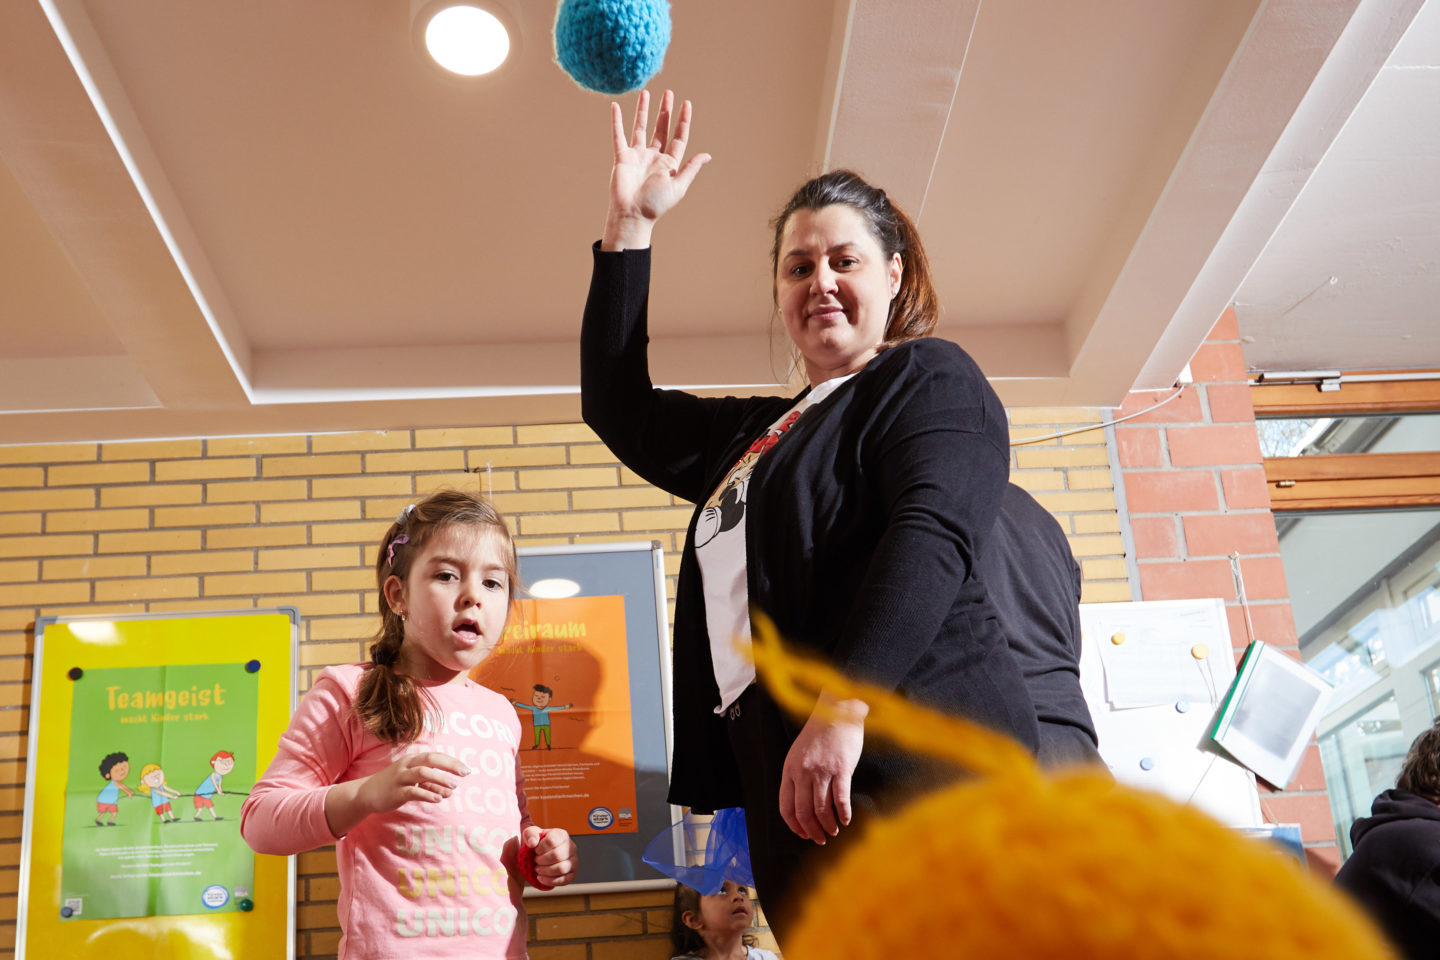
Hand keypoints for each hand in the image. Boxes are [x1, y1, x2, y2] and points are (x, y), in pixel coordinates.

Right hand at [360, 751, 467, 813]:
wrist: (366, 794)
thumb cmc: (394, 786)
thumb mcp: (414, 782)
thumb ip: (431, 785)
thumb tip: (451, 791)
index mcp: (412, 760)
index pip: (436, 756)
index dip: (452, 762)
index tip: (467, 770)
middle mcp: (406, 765)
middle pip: (430, 760)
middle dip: (449, 765)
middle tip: (465, 773)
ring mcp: (400, 778)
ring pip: (422, 773)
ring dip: (440, 779)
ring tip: (454, 787)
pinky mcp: (395, 792)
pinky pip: (413, 791)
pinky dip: (427, 794)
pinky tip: (438, 799)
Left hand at [522, 825, 578, 886]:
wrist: (542, 854)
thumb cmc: (537, 843)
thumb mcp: (531, 834)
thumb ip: (530, 834)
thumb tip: (532, 843)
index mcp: (561, 835)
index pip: (551, 841)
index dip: (540, 848)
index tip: (535, 851)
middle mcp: (571, 847)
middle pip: (557, 856)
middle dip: (541, 861)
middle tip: (535, 861)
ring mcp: (574, 861)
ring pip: (561, 869)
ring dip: (545, 871)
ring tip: (538, 869)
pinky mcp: (573, 874)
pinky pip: (564, 880)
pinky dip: (550, 881)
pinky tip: (541, 877)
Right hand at [602, 89, 710, 250]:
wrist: (632, 215)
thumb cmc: (656, 205)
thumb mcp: (678, 186)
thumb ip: (691, 168)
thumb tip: (707, 155)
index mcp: (669, 163)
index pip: (678, 137)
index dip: (683, 120)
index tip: (686, 103)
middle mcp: (654, 156)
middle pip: (661, 128)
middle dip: (665, 111)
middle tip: (668, 93)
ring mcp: (637, 155)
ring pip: (641, 128)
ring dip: (644, 111)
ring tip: (646, 93)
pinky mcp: (622, 157)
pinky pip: (618, 135)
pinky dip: (617, 121)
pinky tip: (616, 107)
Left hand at [778, 694, 866, 843]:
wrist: (837, 710)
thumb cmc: (820, 732)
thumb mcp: (799, 753)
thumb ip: (797, 775)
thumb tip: (802, 804)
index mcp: (790, 769)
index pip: (786, 806)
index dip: (794, 825)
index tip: (803, 833)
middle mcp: (803, 772)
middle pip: (804, 812)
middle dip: (812, 830)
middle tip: (820, 839)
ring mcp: (822, 771)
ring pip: (822, 809)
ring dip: (828, 825)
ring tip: (834, 831)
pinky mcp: (841, 769)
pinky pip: (841, 799)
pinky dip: (843, 814)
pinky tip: (846, 820)